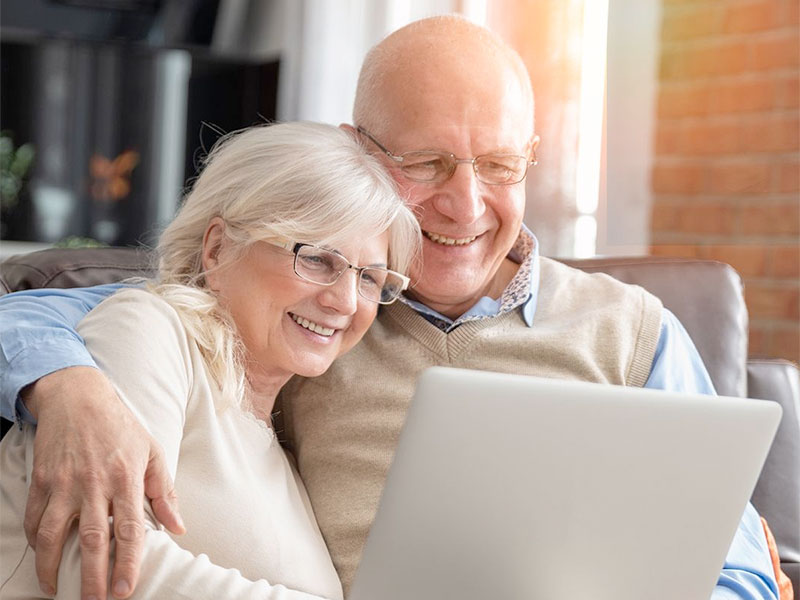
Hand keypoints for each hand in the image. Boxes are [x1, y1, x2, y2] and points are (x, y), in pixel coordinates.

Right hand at [22, 366, 185, 598]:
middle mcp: (95, 484)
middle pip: (94, 541)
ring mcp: (65, 483)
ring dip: (54, 568)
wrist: (78, 397)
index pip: (130, 530)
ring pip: (56, 535)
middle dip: (94, 578)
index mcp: (127, 478)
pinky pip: (36, 518)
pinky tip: (43, 556)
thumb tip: (177, 527)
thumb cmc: (121, 426)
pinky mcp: (42, 479)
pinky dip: (37, 542)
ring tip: (58, 590)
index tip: (126, 590)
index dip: (128, 564)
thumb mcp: (152, 452)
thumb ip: (165, 492)